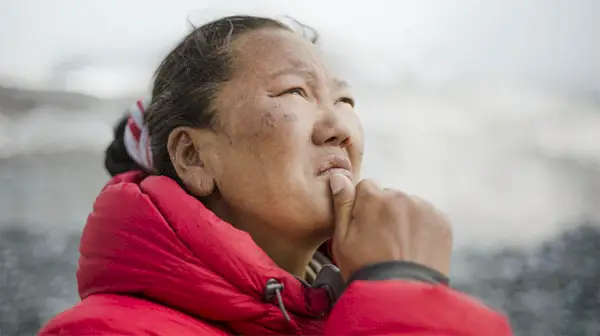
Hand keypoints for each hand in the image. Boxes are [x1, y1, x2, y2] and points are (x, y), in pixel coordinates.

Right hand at [329, 173, 452, 281]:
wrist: (401, 295)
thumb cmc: (365, 268)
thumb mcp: (342, 238)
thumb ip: (342, 203)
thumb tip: (338, 176)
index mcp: (372, 197)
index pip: (365, 188)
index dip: (362, 208)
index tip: (364, 228)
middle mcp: (400, 196)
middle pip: (389, 196)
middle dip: (385, 212)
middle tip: (382, 241)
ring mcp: (423, 208)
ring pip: (409, 207)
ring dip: (404, 220)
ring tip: (400, 248)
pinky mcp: (441, 221)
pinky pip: (428, 218)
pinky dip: (422, 229)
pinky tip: (415, 249)